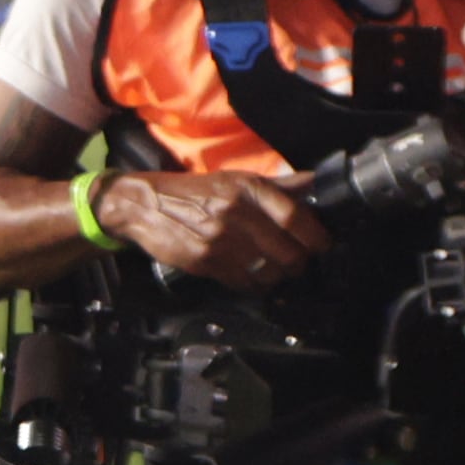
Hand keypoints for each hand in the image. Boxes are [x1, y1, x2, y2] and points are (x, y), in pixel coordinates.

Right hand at [96, 168, 326, 287]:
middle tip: (298, 262)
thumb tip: (315, 184)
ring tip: (273, 270)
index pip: (297, 218)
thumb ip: (278, 186)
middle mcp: (236, 212)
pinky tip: (251, 276)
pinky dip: (253, 284)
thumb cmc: (193, 193)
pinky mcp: (204, 260)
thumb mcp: (235, 179)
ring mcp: (220, 239)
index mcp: (248, 188)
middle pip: (289, 251)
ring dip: (277, 276)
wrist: (143, 205)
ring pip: (269, 271)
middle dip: (299, 263)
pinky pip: (243, 282)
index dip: (317, 238)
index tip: (321, 245)